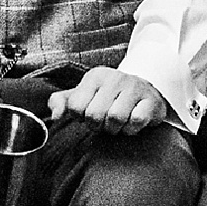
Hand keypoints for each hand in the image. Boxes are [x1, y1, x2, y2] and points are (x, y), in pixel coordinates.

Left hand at [48, 66, 166, 133]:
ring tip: (118, 123)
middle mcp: (115, 78)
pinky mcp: (151, 100)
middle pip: (94, 115)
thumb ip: (63, 102)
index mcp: (95, 76)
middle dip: (98, 125)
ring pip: (115, 118)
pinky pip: (136, 121)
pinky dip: (132, 129)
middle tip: (105, 122)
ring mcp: (135, 87)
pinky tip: (132, 123)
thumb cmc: (109, 98)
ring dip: (115, 129)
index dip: (81, 118)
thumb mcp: (84, 96)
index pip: (75, 107)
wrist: (145, 92)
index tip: (91, 113)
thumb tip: (55, 116)